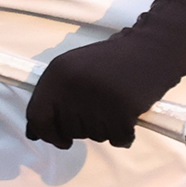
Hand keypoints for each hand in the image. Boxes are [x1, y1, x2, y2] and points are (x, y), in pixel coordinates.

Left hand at [26, 0, 185, 149]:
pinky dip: (124, 134)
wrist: (152, 48)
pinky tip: (129, 115)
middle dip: (83, 128)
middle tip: (101, 108)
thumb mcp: (75, 70)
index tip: (60, 139)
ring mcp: (97, 97)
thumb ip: (53, 98)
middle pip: (67, 130)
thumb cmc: (113, 62)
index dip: (46, 132)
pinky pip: (117, 139)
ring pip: (93, 136)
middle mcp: (72, 85)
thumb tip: (33, 133)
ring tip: (115, 104)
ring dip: (106, 129)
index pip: (37, 116)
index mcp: (57, 73)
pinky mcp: (122, 109)